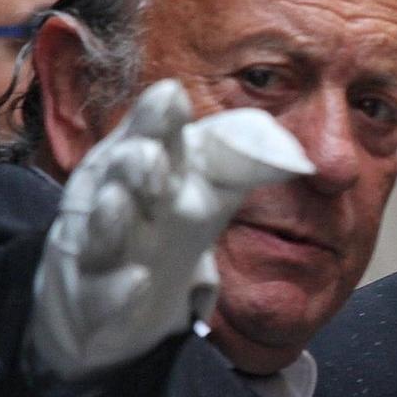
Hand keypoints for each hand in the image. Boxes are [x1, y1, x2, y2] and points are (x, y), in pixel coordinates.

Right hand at [28, 79, 311, 381]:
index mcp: (145, 165)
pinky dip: (117, 291)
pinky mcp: (97, 303)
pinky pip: (103, 298)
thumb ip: (243, 159)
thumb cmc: (165, 225)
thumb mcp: (207, 188)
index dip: (156, 117)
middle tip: (150, 154)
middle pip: (121, 176)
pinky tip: (137, 281)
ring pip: (102, 231)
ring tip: (119, 201)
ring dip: (112, 217)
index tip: (172, 94)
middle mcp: (118, 201)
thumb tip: (299, 159)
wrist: (113, 296)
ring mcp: (103, 252)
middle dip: (134, 163)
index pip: (150, 134)